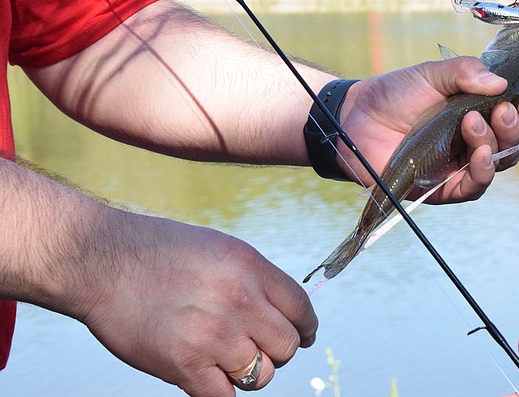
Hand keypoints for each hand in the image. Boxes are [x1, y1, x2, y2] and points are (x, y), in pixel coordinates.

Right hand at [76, 209, 316, 396]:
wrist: (101, 261)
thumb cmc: (159, 253)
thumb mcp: (220, 248)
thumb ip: (254, 279)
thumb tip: (283, 311)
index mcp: (249, 267)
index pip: (302, 308)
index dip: (306, 327)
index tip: (303, 335)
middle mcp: (238, 300)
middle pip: (288, 345)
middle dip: (278, 350)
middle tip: (258, 347)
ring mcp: (212, 334)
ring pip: (262, 375)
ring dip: (249, 372)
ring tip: (228, 360)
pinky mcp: (184, 365)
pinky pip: (225, 396)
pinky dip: (221, 391)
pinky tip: (209, 376)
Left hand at [337, 56, 518, 202]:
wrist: (355, 117)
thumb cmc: (394, 94)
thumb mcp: (431, 74)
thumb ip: (465, 72)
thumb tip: (501, 83)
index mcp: (478, 112)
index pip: (515, 117)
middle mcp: (474, 141)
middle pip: (512, 143)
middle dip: (514, 127)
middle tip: (501, 110)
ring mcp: (459, 165)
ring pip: (497, 164)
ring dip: (496, 145)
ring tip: (476, 124)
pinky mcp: (442, 188)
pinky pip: (473, 187)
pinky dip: (481, 172)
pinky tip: (479, 155)